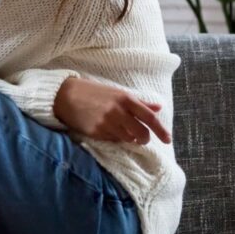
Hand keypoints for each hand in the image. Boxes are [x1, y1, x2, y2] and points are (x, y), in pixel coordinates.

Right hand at [52, 76, 171, 145]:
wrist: (66, 95)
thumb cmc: (93, 92)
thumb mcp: (117, 93)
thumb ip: (139, 102)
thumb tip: (158, 107)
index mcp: (126, 99)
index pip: (149, 117)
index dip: (161, 130)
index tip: (168, 139)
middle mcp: (118, 111)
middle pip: (141, 133)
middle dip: (144, 139)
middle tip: (142, 139)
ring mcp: (107, 123)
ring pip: (128, 139)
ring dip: (129, 138)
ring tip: (122, 131)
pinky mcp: (97, 132)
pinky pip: (113, 140)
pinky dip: (115, 138)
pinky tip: (108, 130)